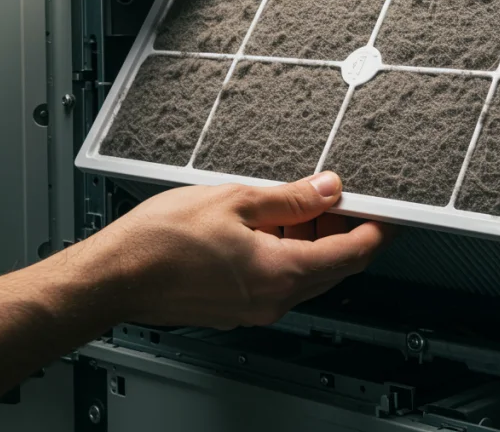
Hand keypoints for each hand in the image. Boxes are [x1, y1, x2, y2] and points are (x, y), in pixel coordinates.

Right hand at [88, 172, 388, 329]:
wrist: (114, 277)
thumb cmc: (160, 241)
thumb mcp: (234, 200)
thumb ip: (290, 197)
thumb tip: (328, 189)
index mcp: (281, 272)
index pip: (353, 255)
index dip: (376, 230)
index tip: (385, 212)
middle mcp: (274, 299)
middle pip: (335, 269)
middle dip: (344, 233)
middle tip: (339, 199)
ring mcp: (255, 309)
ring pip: (306, 276)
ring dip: (312, 244)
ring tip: (294, 206)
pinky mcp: (237, 310)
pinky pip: (279, 283)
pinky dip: (286, 256)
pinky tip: (266, 228)